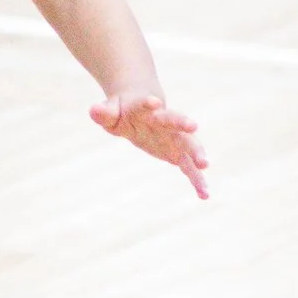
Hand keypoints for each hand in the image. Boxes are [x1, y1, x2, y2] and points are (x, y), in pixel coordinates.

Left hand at [90, 91, 209, 198]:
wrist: (148, 106)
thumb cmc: (125, 110)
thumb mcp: (111, 111)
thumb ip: (104, 112)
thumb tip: (93, 110)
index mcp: (146, 109)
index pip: (148, 105)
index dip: (149, 103)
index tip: (154, 101)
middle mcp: (165, 121)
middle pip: (174, 120)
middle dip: (183, 123)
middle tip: (193, 126)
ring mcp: (175, 137)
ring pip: (188, 144)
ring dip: (196, 153)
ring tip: (204, 165)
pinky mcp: (179, 153)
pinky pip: (189, 168)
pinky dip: (197, 180)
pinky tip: (204, 195)